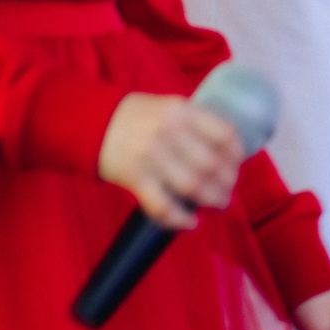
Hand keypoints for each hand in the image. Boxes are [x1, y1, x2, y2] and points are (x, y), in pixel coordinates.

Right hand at [97, 92, 244, 227]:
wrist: (90, 122)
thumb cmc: (137, 115)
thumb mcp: (170, 106)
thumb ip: (195, 121)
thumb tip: (226, 148)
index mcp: (183, 112)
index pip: (223, 134)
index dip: (237, 154)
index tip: (239, 164)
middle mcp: (170, 133)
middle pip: (211, 165)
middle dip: (227, 182)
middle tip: (229, 190)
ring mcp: (151, 157)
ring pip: (193, 186)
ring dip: (212, 200)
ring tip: (219, 204)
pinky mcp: (134, 179)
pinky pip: (162, 206)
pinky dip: (180, 219)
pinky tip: (192, 223)